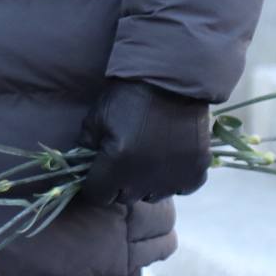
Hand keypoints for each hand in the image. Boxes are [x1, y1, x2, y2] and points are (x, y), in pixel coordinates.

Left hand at [76, 78, 210, 206]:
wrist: (171, 79)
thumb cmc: (129, 96)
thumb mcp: (98, 117)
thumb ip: (85, 147)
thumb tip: (80, 167)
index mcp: (117, 163)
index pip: (97, 195)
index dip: (94, 184)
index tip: (98, 172)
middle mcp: (145, 178)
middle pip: (125, 197)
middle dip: (119, 183)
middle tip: (124, 160)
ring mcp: (173, 177)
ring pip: (153, 195)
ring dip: (147, 182)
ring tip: (148, 157)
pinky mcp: (195, 172)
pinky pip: (181, 188)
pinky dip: (174, 178)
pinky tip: (169, 159)